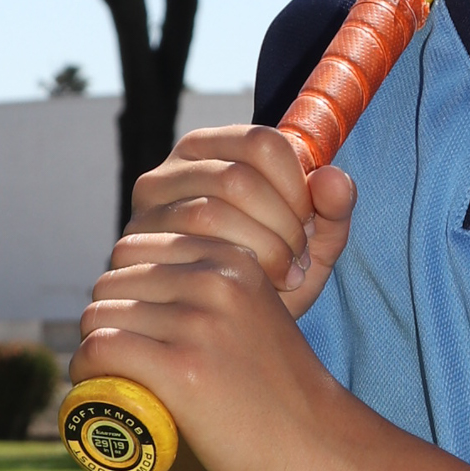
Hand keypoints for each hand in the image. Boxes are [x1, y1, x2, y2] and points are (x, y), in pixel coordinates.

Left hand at [72, 233, 338, 470]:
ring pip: (100, 316)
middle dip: (105, 319)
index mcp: (233, 260)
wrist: (320, 452)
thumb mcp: (256, 317)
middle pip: (112, 280)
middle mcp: (216, 281)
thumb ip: (215, 294)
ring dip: (93, 350)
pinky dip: (86, 372)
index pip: (136, 247)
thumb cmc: (282, 396)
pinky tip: (97, 389)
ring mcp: (200, 324)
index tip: (132, 328)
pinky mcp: (183, 370)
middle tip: (118, 360)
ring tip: (110, 380)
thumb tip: (138, 287)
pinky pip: (101, 351)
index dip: (123, 289)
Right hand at [115, 125, 355, 320]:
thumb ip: (334, 211)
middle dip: (280, 224)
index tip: (309, 226)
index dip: (297, 186)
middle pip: (237, 178)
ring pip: (210, 212)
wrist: (229, 328)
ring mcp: (151, 203)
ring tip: (284, 275)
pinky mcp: (135, 243)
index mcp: (222, 146)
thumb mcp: (313, 244)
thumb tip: (334, 177)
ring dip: (259, 249)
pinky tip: (253, 290)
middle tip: (299, 259)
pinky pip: (184, 248)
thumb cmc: (274, 275)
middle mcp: (178, 165)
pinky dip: (228, 270)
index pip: (262, 143)